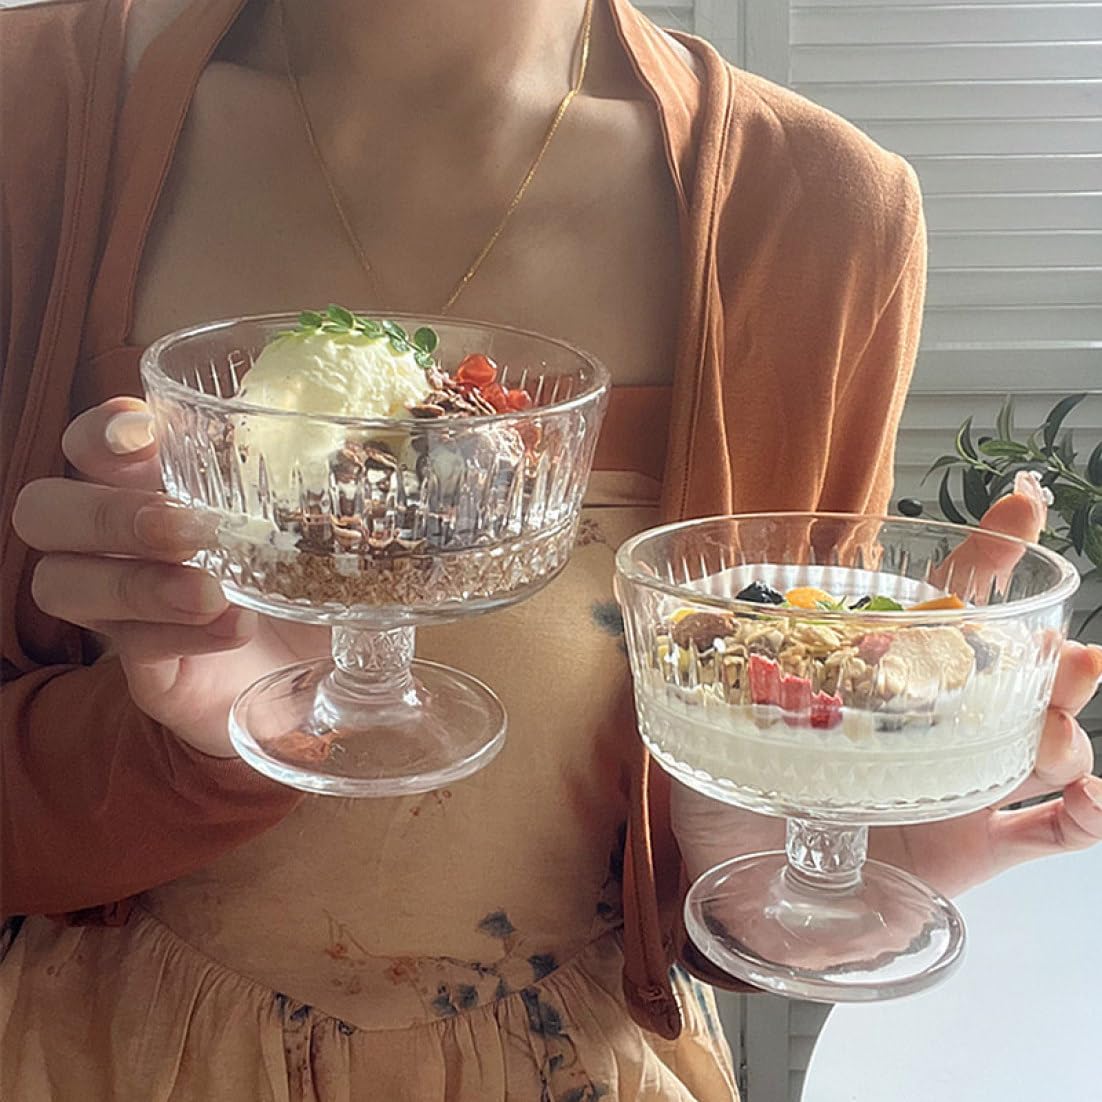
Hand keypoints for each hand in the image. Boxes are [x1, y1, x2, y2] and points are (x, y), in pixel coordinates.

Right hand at [13, 397, 327, 755]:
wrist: (322, 675)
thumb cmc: (309, 578)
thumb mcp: (317, 523)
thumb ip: (316, 476)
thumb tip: (369, 423)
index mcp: (153, 489)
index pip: (89, 446)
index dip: (99, 433)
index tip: (144, 433)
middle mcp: (119, 544)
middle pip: (45, 511)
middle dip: (106, 513)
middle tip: (186, 528)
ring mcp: (124, 612)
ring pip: (63, 584)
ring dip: (138, 582)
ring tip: (210, 590)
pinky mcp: (147, 671)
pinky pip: (132, 647)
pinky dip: (182, 634)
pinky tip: (235, 627)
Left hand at [672, 475, 1101, 895]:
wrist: (743, 902)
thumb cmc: (728, 812)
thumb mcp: (709, 730)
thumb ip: (709, 678)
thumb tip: (689, 616)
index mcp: (881, 687)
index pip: (942, 613)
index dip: (986, 560)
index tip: (1022, 506)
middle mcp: (932, 731)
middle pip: (1014, 679)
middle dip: (1051, 655)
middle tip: (1060, 645)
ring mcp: (959, 790)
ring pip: (1042, 746)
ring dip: (1066, 723)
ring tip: (1061, 709)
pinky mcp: (973, 852)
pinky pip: (1050, 834)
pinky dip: (1086, 815)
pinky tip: (1086, 795)